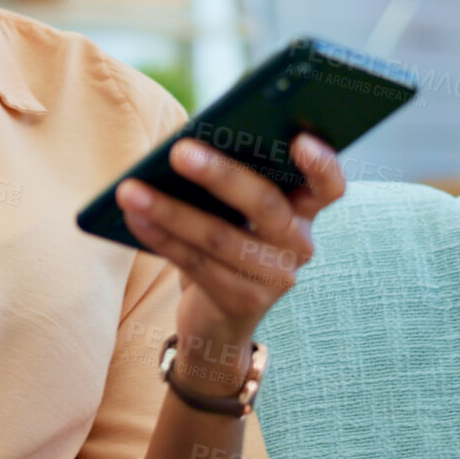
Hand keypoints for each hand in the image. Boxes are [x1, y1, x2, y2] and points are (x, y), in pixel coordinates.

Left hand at [115, 133, 344, 387]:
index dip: (322, 164)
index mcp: (304, 209)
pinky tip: (133, 217)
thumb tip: (188, 142)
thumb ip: (230, 177)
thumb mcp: (235, 210)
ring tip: (130, 190)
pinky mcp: (242, 302)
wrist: (219, 318)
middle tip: (180, 151)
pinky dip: (160, 237)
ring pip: (220, 237)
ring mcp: (274, 277)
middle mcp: (299, 244)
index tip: (298, 140)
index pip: (329, 186)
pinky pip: (196, 264)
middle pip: (265, 204)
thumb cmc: (226, 240)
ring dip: (170, 210)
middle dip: (220, 175)